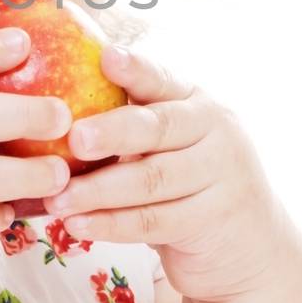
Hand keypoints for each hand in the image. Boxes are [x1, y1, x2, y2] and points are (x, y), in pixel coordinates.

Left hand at [40, 42, 290, 302]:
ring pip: (152, 180)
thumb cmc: (187, 181)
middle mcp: (213, 131)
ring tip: (56, 198)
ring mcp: (219, 176)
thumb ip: (132, 123)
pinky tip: (78, 225)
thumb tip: (52, 109)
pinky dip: (112, 225)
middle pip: (158, 128)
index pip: (162, 80)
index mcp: (195, 102)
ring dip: (99, 190)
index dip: (135, 70)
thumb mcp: (170, 143)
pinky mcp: (212, 220)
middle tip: (74, 138)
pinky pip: (155, 221)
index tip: (106, 58)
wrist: (249, 244)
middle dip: (112, 132)